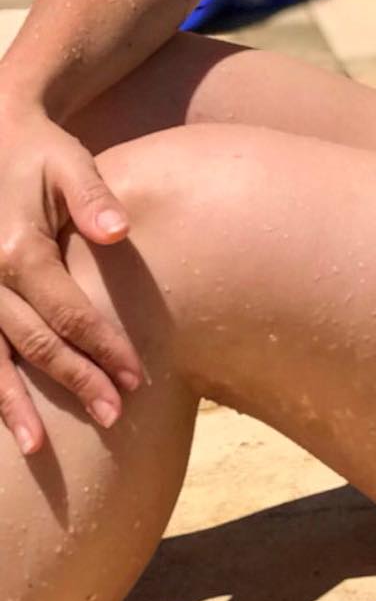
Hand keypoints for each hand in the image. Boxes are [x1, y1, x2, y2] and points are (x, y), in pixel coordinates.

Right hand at [0, 99, 146, 454]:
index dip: (105, 347)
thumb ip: (94, 198)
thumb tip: (119, 233)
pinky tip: (2, 417)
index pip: (70, 313)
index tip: (138, 378)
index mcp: (19, 249)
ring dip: (15, 405)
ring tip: (39, 448)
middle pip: (36, 345)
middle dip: (76, 383)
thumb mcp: (68, 162)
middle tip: (113, 416)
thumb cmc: (37, 152)